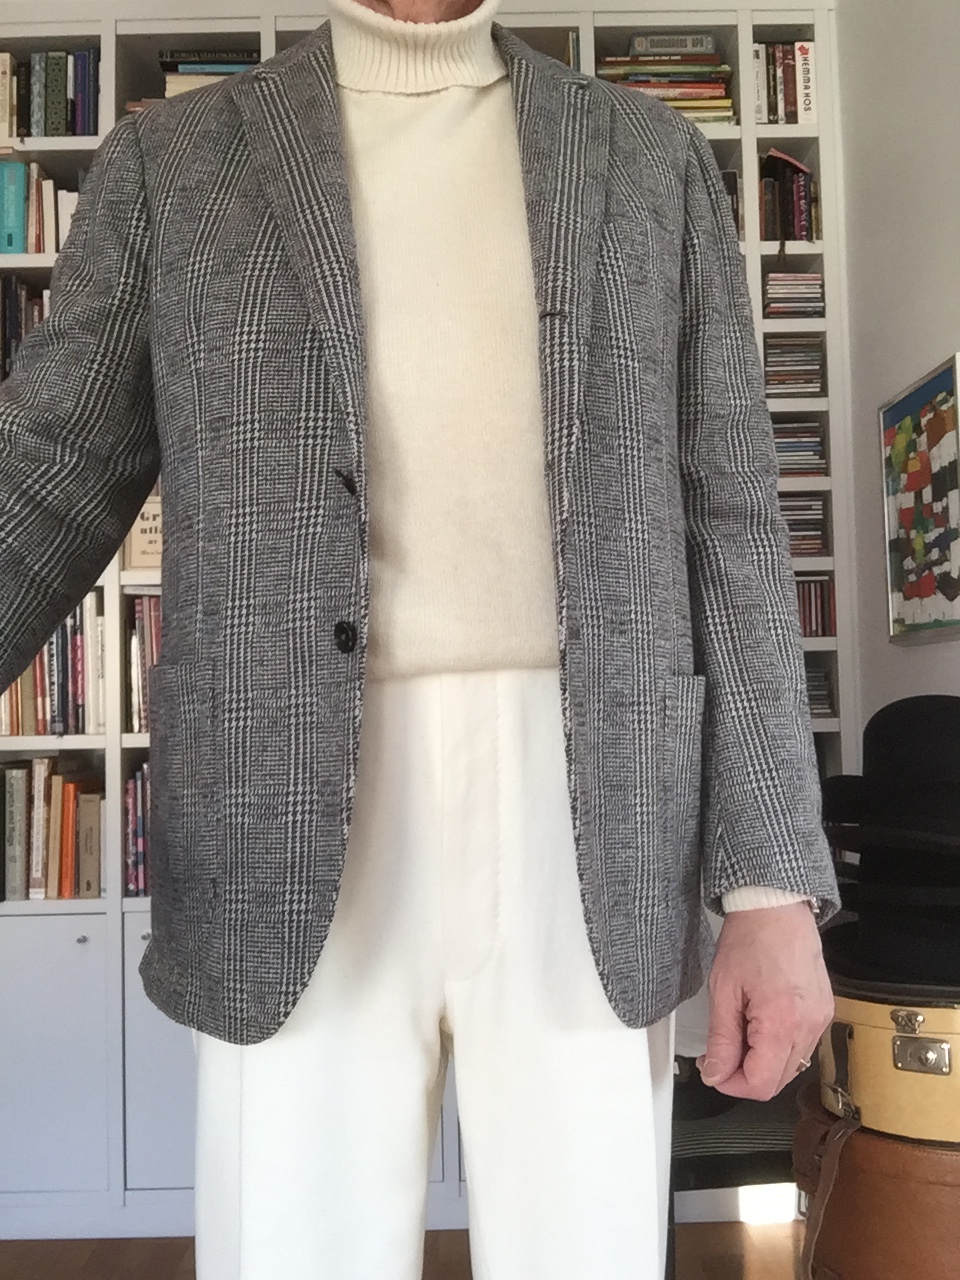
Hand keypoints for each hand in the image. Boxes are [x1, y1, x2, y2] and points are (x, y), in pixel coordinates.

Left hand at [696, 901, 834, 1100]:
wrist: (777, 908)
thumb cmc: (750, 939)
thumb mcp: (723, 990)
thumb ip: (721, 1039)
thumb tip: (715, 1073)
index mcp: (782, 1022)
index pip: (760, 1084)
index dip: (732, 1084)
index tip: (714, 1071)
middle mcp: (809, 1026)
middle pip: (778, 1081)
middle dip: (745, 1074)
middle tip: (721, 1051)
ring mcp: (821, 1020)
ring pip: (791, 1067)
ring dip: (763, 1061)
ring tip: (741, 1029)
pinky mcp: (824, 1012)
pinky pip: (802, 1046)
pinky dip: (779, 1045)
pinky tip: (761, 1022)